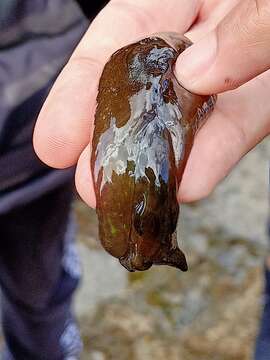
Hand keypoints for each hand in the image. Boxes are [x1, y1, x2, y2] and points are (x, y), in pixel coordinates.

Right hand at [33, 0, 269, 205]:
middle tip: (90, 187)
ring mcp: (236, 73)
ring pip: (188, 118)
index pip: (122, 39)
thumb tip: (195, 74)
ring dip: (159, 161)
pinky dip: (216, 157)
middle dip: (115, 139)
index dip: (82, 88)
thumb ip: (242, 24)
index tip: (55, 142)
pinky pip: (239, 130)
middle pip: (145, 88)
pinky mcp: (264, 102)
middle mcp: (205, 35)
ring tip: (129, 200)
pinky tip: (191, 185)